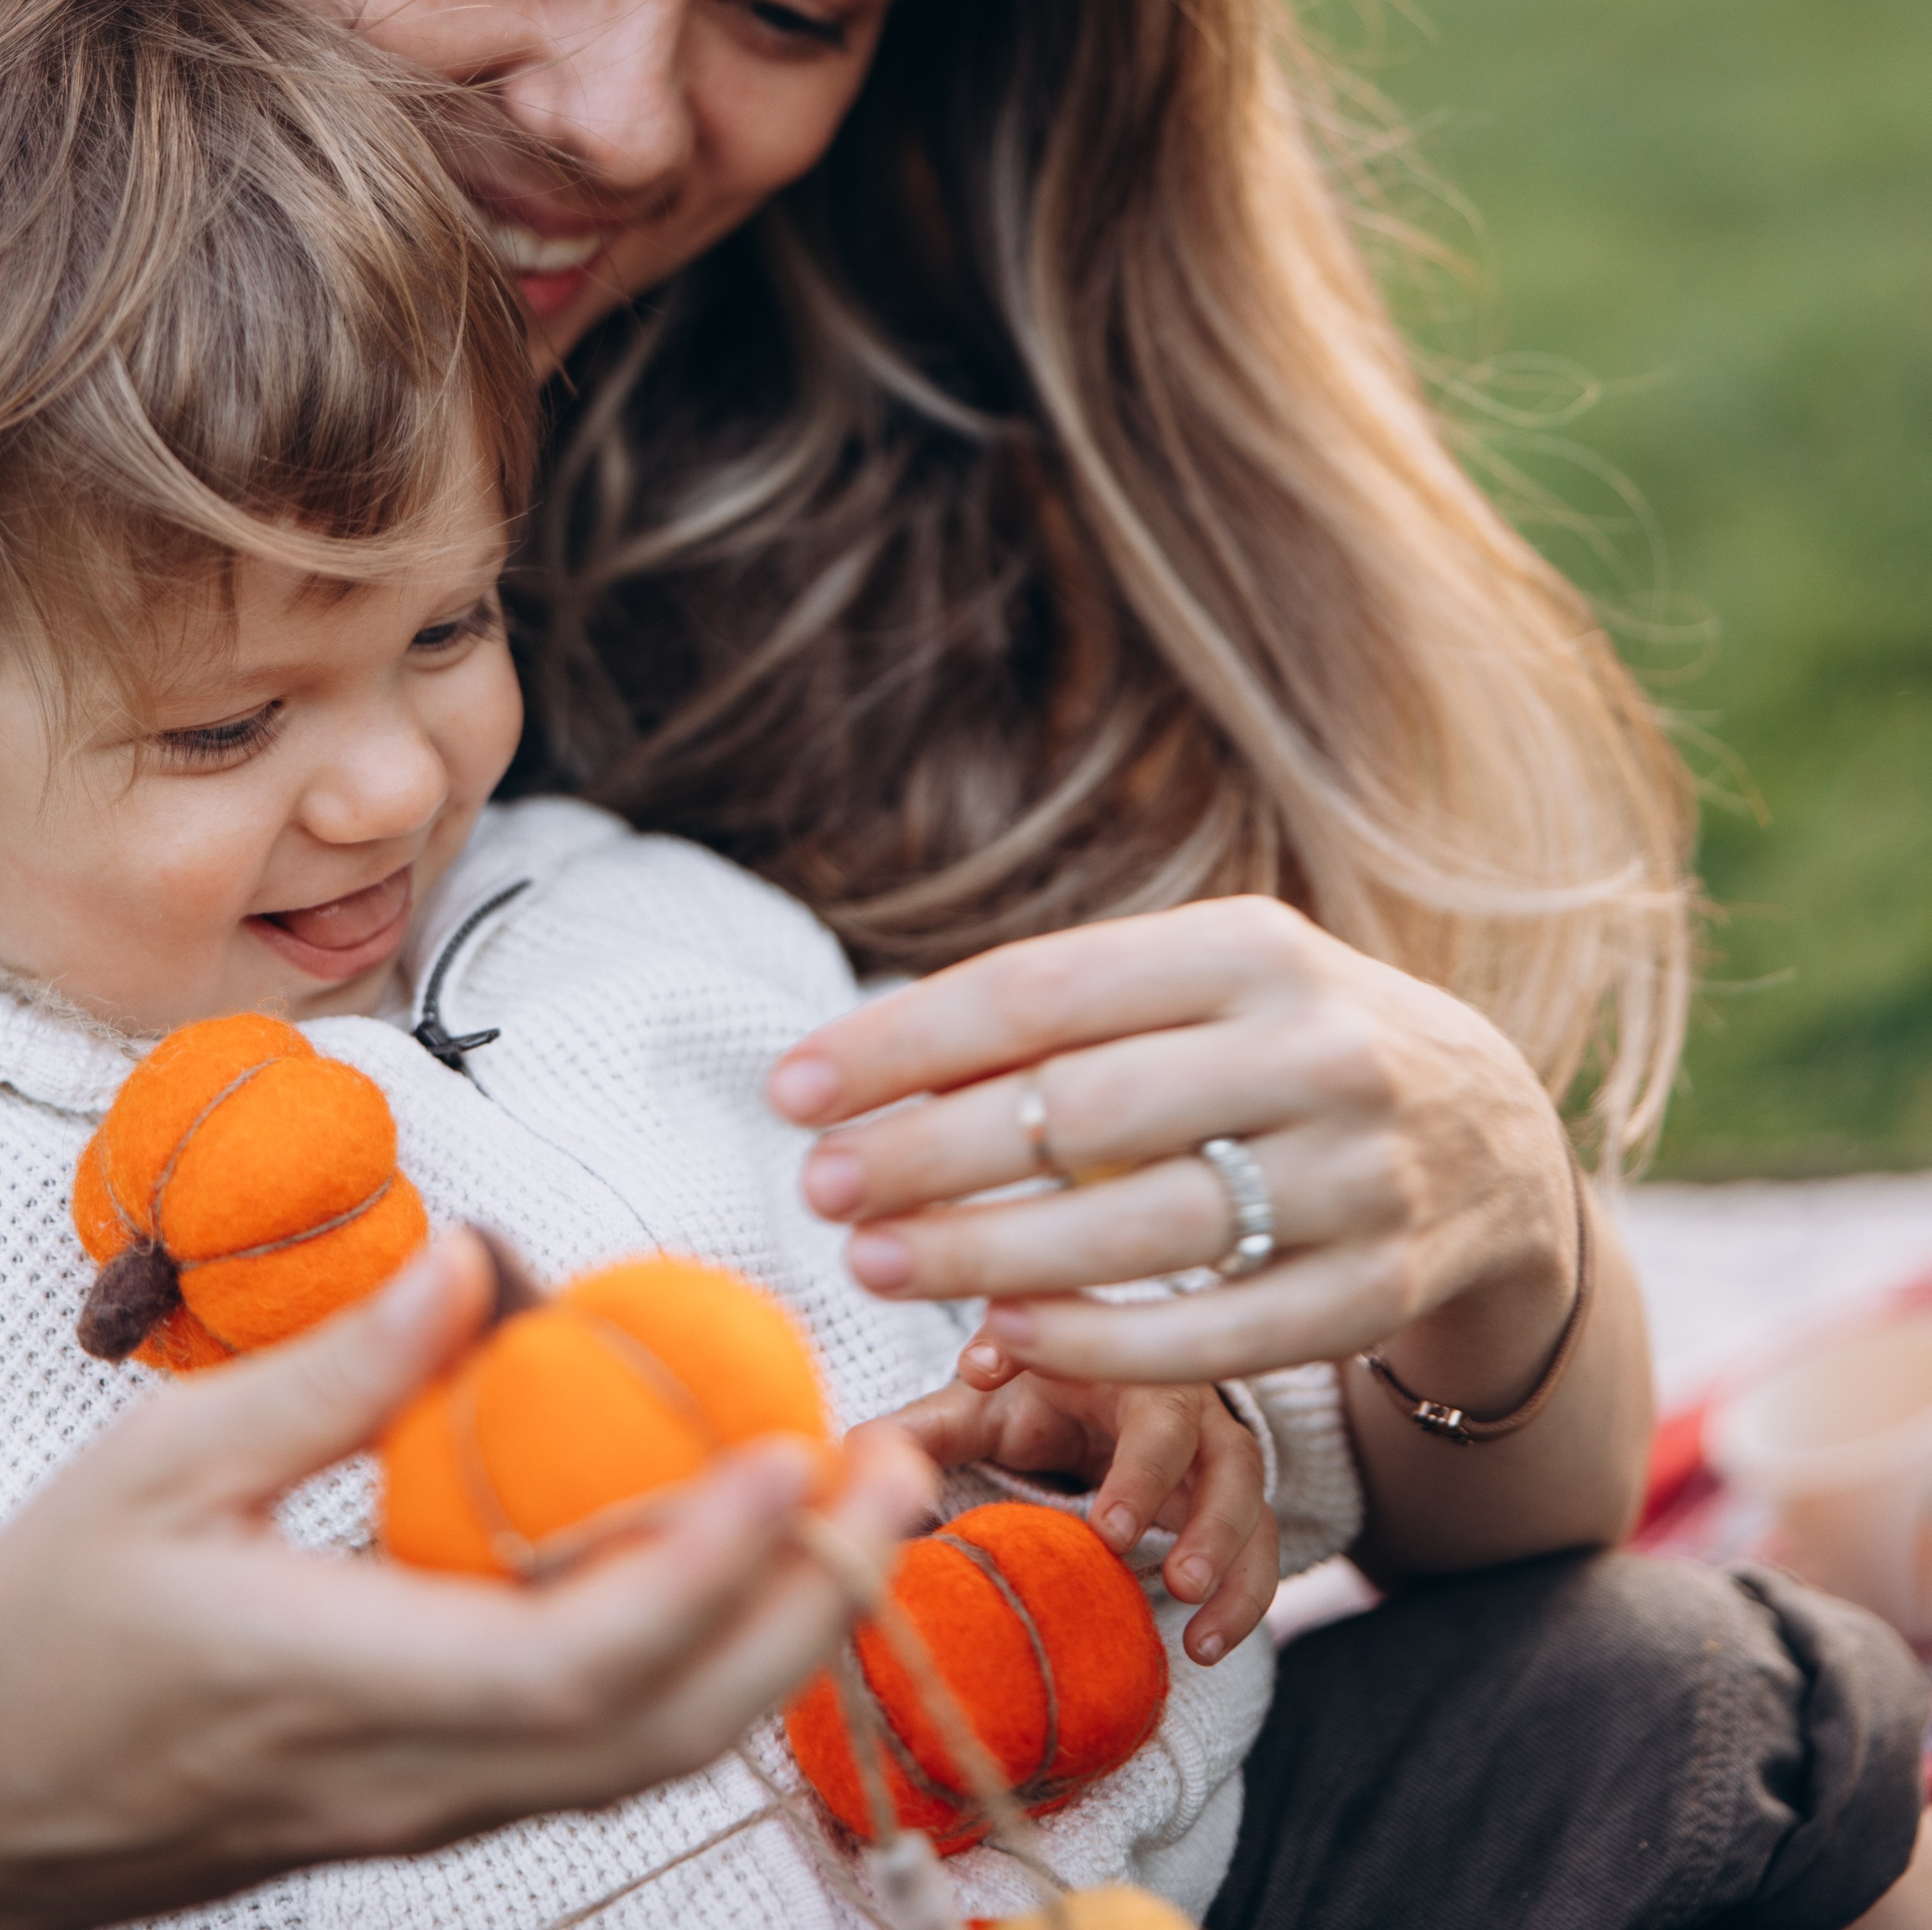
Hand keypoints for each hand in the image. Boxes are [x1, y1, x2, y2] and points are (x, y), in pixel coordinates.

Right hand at [0, 1230, 932, 1929]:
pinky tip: (734, 1560)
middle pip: (664, 1731)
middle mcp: (411, 1774)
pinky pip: (596, 1745)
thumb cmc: (39, 1632)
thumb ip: (331, 1374)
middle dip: (812, 1610)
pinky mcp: (428, 1803)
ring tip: (860, 1504)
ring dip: (779, 1638)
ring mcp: (428, 1809)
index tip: (798, 1455)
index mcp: (337, 1682)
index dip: (711, 1567)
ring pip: (649, 1755)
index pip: (577, 1661)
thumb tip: (482, 1264)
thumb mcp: (157, 1467)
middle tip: (900, 1470)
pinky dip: (697, 1659)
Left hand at [768, 899, 1651, 1573]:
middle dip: (927, 1153)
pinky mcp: (1379, 1287)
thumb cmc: (1281, 1048)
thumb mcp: (1202, 988)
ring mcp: (1359, 1174)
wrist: (1492, 1137)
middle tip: (822, 1189)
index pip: (1042, 990)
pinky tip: (1007, 1332)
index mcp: (1253, 946)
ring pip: (1141, 1227)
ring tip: (875, 1261)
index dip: (903, 1043)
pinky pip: (1219, 1333)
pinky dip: (1100, 1339)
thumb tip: (867, 1063)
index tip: (792, 1089)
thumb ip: (1065, 1016)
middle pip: (1082, 1110)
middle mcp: (1315, 1048)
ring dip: (986, 1252)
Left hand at [882, 1366, 1277, 1665]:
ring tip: (1180, 1593)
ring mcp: (1215, 1446)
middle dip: (1148, 1471)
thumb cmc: (1042, 1400)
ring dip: (1217, 1539)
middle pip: (1178, 1414)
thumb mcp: (982, 1406)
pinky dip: (1245, 1593)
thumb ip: (927, 1428)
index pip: (1075, 1333)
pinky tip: (1206, 1643)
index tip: (979, 1370)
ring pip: (1239, 1483)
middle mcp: (1168, 1388)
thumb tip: (853, 1458)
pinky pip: (1264, 1544)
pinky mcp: (1241, 1503)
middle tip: (1111, 1531)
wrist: (1117, 1414)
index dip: (1032, 1347)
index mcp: (1095, 1350)